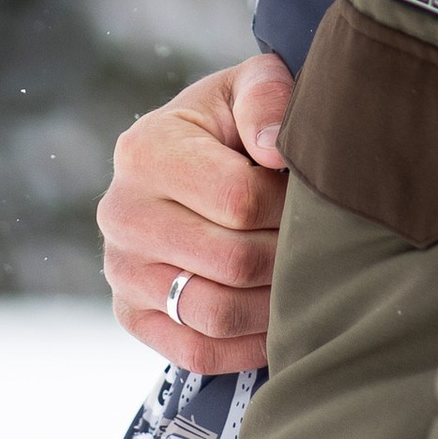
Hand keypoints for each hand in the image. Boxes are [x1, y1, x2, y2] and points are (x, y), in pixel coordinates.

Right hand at [101, 53, 294, 373]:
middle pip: (233, 261)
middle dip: (289, 256)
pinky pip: (196, 352)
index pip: (239, 200)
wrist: (190, 158)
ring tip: (301, 278)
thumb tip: (275, 148)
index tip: (311, 197)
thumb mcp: (250, 86)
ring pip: (216, 313)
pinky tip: (276, 321)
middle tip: (316, 243)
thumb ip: (267, 98)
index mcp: (145, 150)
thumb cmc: (232, 122)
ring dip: (274, 305)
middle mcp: (121, 213)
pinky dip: (246, 347)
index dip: (290, 206)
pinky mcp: (130, 315)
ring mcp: (121, 270)